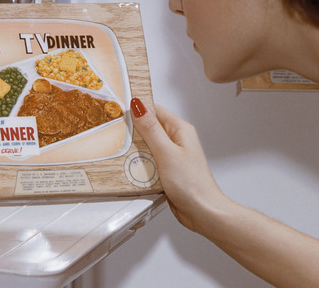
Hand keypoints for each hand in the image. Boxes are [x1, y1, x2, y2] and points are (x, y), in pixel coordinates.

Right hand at [130, 98, 229, 232]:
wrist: (202, 212)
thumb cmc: (193, 184)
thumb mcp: (166, 153)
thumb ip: (151, 129)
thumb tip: (139, 106)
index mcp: (180, 130)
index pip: (155, 110)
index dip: (137, 109)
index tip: (120, 110)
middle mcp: (177, 140)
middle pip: (149, 127)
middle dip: (133, 131)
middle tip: (116, 133)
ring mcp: (171, 155)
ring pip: (147, 145)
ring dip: (135, 148)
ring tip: (121, 150)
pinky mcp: (166, 169)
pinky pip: (148, 160)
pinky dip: (139, 162)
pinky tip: (131, 166)